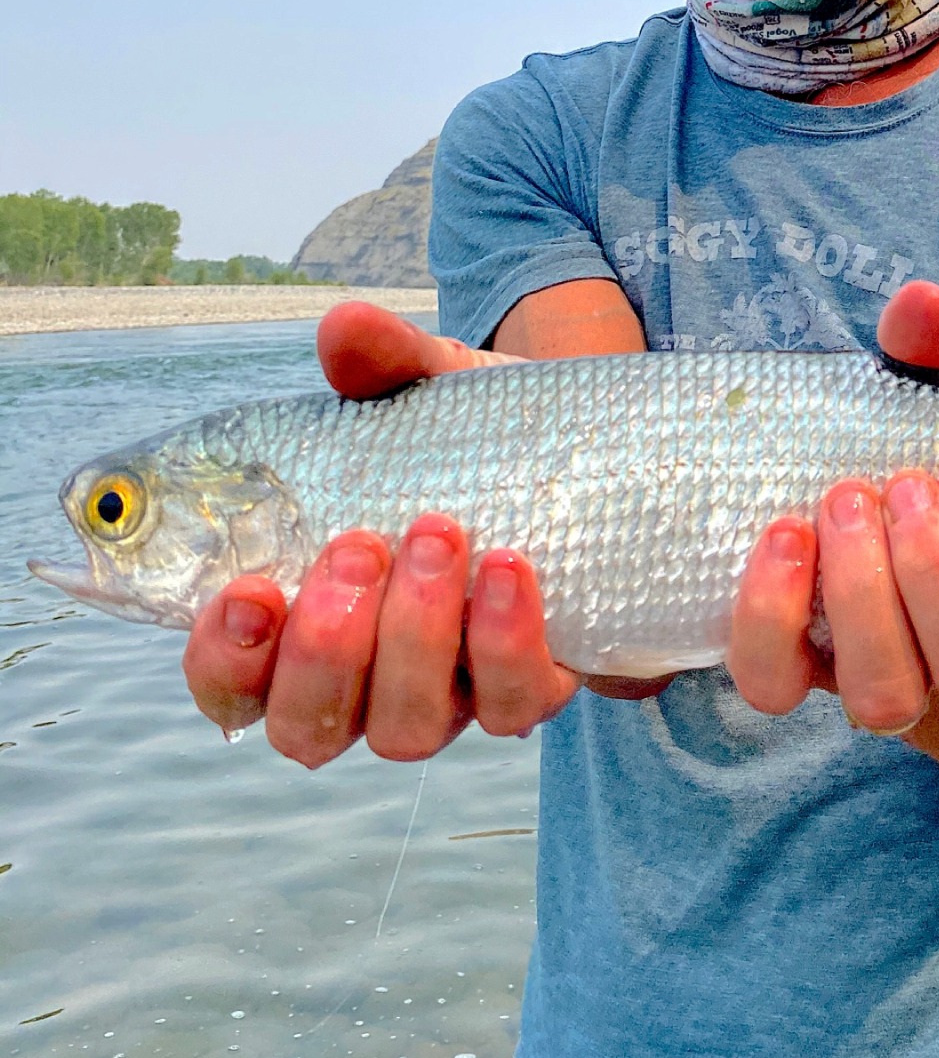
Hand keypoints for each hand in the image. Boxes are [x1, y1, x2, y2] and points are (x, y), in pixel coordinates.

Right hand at [183, 302, 579, 763]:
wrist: (594, 449)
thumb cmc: (474, 437)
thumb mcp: (427, 391)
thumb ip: (380, 365)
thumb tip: (345, 327)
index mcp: (306, 620)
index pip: (233, 684)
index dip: (225, 660)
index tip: (250, 591)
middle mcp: (369, 680)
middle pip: (308, 728)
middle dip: (325, 648)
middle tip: (358, 545)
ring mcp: (451, 696)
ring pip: (405, 729)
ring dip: (414, 637)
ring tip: (439, 532)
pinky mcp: (534, 687)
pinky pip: (513, 703)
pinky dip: (505, 642)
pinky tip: (511, 567)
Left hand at [726, 281, 938, 737]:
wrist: (880, 577)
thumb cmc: (935, 493)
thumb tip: (919, 299)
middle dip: (938, 569)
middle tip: (905, 484)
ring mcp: (888, 680)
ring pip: (887, 694)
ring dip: (863, 597)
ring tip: (843, 502)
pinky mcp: (802, 675)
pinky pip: (777, 684)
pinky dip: (770, 618)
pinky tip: (781, 539)